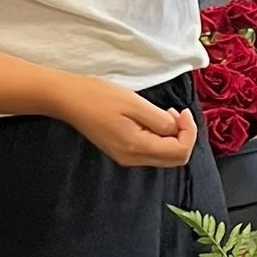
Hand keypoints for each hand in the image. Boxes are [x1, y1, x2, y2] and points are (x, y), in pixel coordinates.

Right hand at [52, 76, 199, 167]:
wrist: (68, 99)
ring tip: (165, 113)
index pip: (180, 152)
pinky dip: (161, 138)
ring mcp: (126, 158)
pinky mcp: (122, 152)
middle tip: (178, 113)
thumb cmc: (99, 97)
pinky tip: (153, 120)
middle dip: (184, 136)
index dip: (189, 132)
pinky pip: (152, 151)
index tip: (183, 112)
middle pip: (175, 159)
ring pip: (165, 157)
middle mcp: (133, 159)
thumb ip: (160, 120)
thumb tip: (177, 129)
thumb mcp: (135, 103)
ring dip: (173, 137)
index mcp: (137, 148)